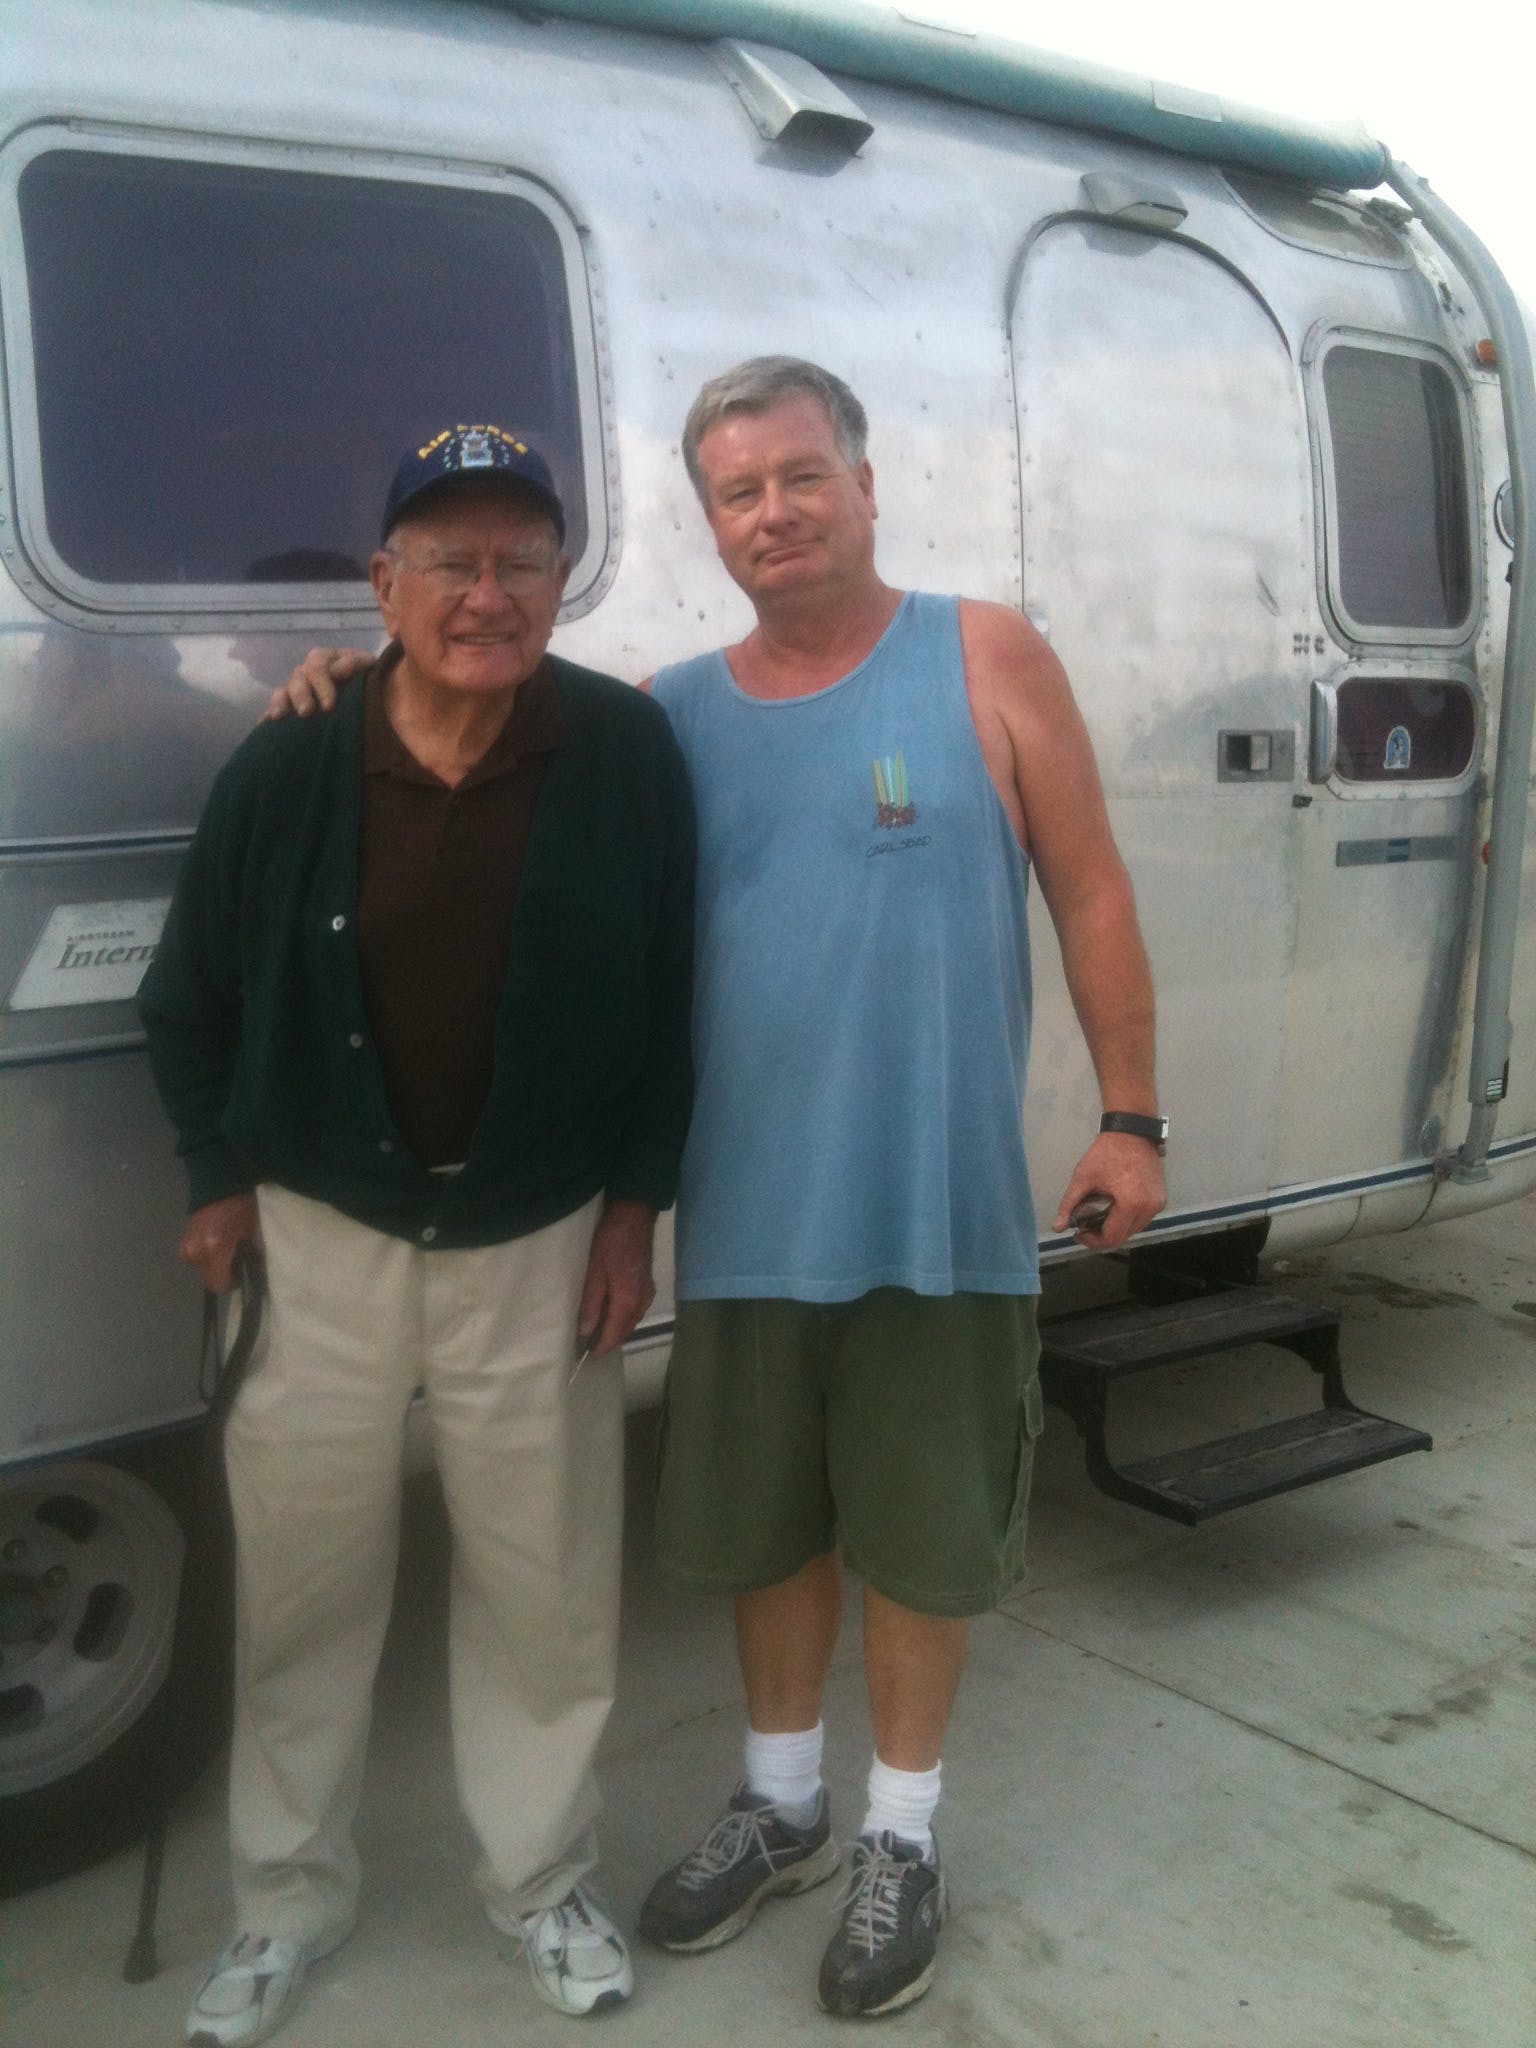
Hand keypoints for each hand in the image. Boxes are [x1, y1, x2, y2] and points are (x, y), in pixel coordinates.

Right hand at [178, 1193, 262, 1291]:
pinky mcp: (183, 1241)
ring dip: (212, 1266)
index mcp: (215, 1250)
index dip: (231, 1283)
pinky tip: (211, 1244)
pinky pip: (192, 1260)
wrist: (218, 1186)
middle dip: (222, 1275)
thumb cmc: (241, 1208)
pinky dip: (202, 1256)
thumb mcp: (253, 1232)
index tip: (240, 1274)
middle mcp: (197, 1253)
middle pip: (209, 1280)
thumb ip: (254, 1256)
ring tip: (224, 1249)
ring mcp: (187, 1247)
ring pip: (201, 1270)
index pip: (219, 1284)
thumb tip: (258, 1274)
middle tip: (234, 1260)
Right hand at [263, 647, 370, 721]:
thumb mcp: (369, 669)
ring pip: (283, 692)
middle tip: (307, 712)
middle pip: (298, 679)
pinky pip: (275, 708)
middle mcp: (308, 672)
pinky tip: (266, 724)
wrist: (371, 699)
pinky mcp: (291, 707)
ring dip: (281, 703)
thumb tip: (341, 667)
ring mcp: (297, 689)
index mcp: (326, 660)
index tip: (330, 705)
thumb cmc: (370, 681)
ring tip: (279, 717)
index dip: (322, 684)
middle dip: (302, 696)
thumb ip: (358, 663)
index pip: (317, 665)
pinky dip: (269, 715)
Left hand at [576, 1200, 656, 1359]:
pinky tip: (609, 1314)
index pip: (613, 1336)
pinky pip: (634, 1311)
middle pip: (624, 1332)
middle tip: (585, 1346)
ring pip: (630, 1322)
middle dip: (607, 1342)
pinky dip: (622, 1318)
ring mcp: (647, 1294)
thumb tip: (585, 1333)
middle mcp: (642, 1303)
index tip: (584, 1357)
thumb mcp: (594, 1274)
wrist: (634, 1217)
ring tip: (595, 1332)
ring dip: (614, 1330)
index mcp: (628, 1302)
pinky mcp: (647, 1286)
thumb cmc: (610, 1243)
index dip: (599, 1349)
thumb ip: (591, 1306)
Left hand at [1053, 1133, 1165, 1250]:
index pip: (1112, 1237)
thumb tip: (1057, 1227)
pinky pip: (1142, 1219)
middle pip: (1123, 1237)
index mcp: (1131, 1204)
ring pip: (1134, 1230)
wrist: (1131, 1132)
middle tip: (1086, 1228)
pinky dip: (1128, 1220)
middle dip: (1103, 1236)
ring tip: (1099, 1219)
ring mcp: (1157, 1204)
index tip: (1080, 1234)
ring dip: (1116, 1229)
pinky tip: (1114, 1212)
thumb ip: (1069, 1204)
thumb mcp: (1082, 1178)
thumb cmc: (1106, 1153)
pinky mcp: (1161, 1199)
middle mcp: (1148, 1208)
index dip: (1093, 1241)